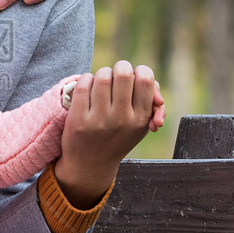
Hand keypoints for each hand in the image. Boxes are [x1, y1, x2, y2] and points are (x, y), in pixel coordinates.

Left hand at [54, 62, 164, 208]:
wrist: (90, 164)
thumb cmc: (119, 137)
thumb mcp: (141, 126)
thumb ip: (152, 102)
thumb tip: (155, 88)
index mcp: (140, 119)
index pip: (146, 79)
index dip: (140, 71)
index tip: (134, 78)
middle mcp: (121, 119)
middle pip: (123, 73)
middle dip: (120, 68)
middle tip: (117, 76)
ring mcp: (99, 120)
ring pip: (103, 76)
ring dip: (103, 73)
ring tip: (103, 82)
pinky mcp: (78, 119)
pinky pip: (84, 84)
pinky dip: (87, 79)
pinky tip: (89, 87)